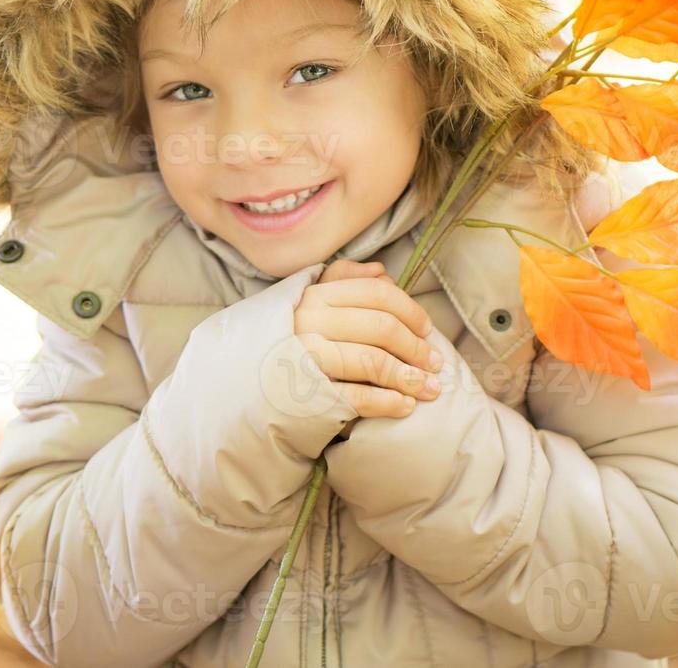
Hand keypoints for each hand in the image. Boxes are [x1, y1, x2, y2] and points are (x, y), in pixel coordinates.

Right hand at [293, 259, 443, 431]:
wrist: (240, 383)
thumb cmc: (284, 338)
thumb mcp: (307, 300)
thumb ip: (344, 280)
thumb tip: (382, 271)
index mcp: (315, 295)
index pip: (377, 294)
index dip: (410, 311)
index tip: (428, 330)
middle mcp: (309, 321)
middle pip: (381, 327)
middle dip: (416, 347)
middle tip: (436, 364)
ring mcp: (306, 357)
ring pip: (372, 361)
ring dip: (409, 377)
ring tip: (430, 389)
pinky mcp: (306, 393)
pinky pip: (356, 397)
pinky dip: (386, 402)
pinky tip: (405, 406)